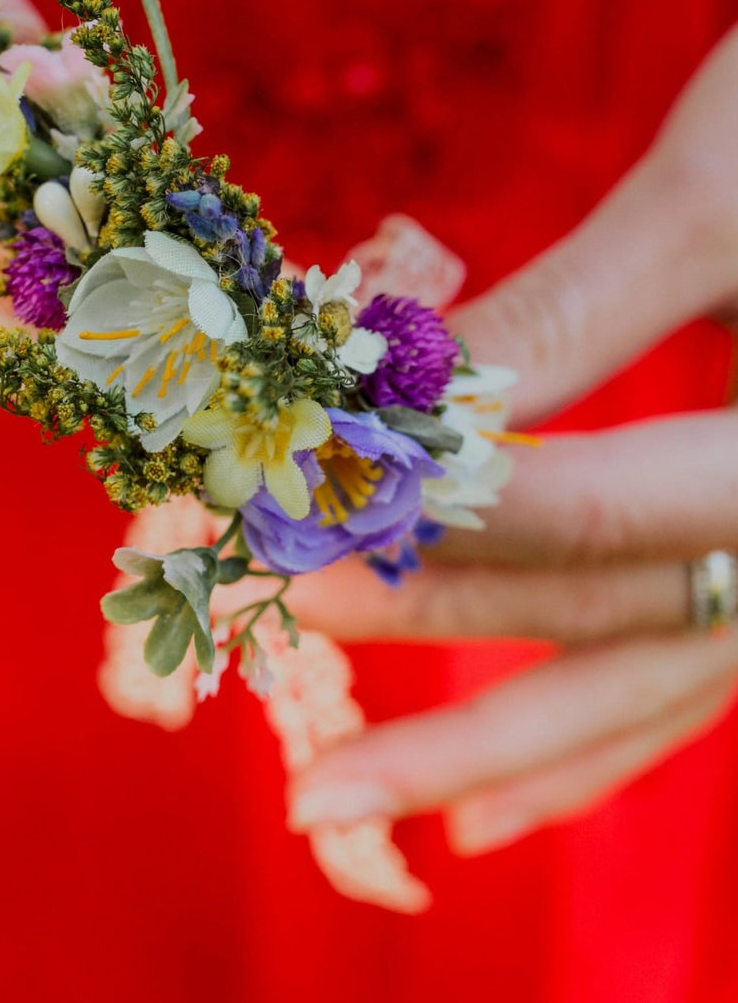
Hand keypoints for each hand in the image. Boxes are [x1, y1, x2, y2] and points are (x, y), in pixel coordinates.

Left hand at [285, 26, 737, 852]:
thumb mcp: (721, 188)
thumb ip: (573, 301)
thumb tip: (394, 390)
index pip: (622, 511)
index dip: (458, 528)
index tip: (305, 526)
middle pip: (641, 637)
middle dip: (459, 684)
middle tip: (305, 760)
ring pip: (671, 680)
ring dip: (518, 752)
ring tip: (377, 814)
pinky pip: (699, 665)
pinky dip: (600, 734)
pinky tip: (505, 804)